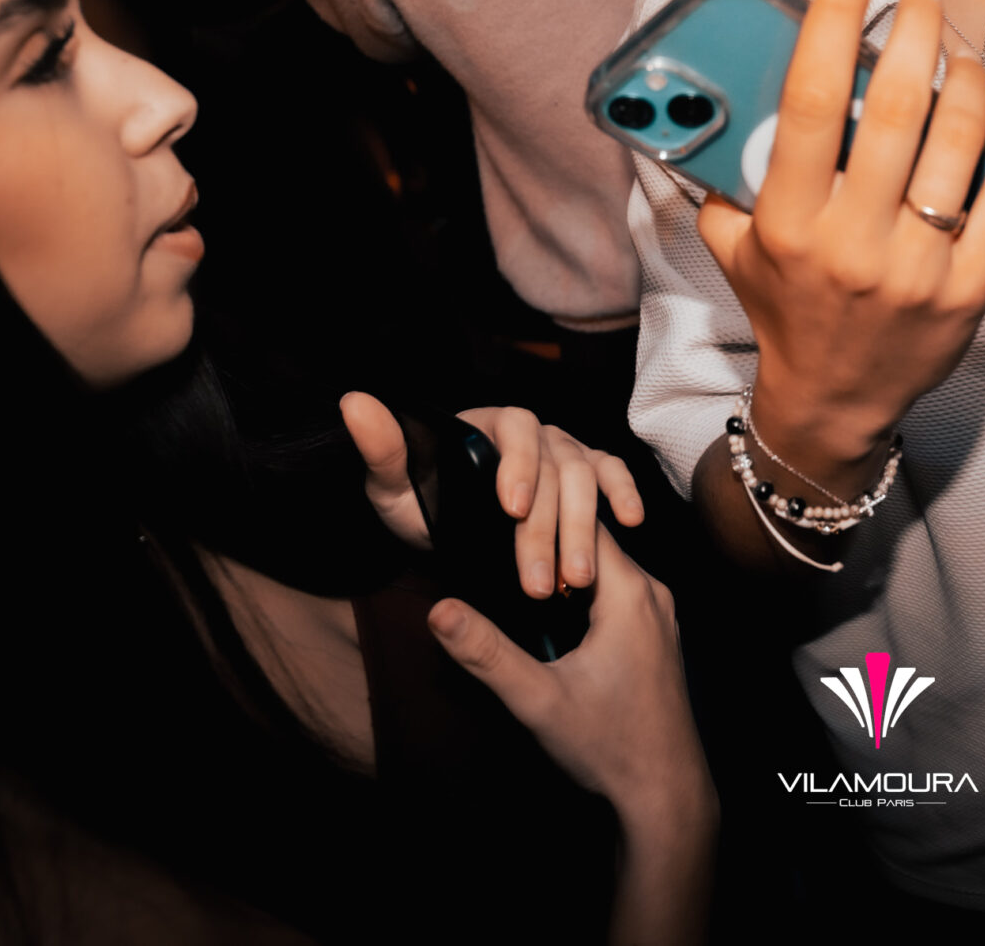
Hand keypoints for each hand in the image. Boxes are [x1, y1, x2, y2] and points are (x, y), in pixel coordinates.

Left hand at [340, 393, 644, 597]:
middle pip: (555, 466)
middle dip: (549, 528)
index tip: (511, 510)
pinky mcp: (588, 473)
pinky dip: (624, 494)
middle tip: (539, 582)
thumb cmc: (422, 506)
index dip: (518, 466)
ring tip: (574, 581)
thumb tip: (354, 402)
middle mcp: (532, 431)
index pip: (514, 431)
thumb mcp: (394, 487)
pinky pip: (612, 474)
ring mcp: (564, 450)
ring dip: (583, 530)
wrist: (450, 533)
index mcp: (488, 423)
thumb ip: (382, 449)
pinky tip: (630, 521)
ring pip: (586, 479)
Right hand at [427, 523, 712, 822]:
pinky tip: (548, 609)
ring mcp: (659, 615)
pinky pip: (615, 592)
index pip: (580, 522)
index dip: (538, 513)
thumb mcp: (538, 700)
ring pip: (604, 567)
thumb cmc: (610, 746)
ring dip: (563, 566)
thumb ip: (487, 653)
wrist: (666, 792)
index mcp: (630, 593)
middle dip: (546, 538)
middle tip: (495, 534)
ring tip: (514, 566)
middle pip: (593, 540)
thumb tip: (440, 610)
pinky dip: (581, 590)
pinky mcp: (655, 636)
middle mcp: (652, 593)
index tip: (497, 507)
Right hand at [693, 0, 984, 475]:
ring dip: (967, 77)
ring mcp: (919, 268)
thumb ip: (722, 172)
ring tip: (960, 52)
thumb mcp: (733, 243)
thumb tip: (715, 87)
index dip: (836, 15)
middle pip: (897, 108)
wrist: (834, 400)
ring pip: (961, 141)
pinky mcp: (972, 288)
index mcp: (789, 222)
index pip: (812, 98)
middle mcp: (853, 242)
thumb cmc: (784, 305)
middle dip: (918, 31)